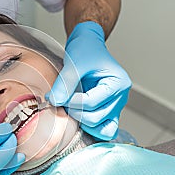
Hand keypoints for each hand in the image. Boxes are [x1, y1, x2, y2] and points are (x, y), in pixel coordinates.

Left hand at [46, 21, 130, 139]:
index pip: (92, 102)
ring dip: (81, 121)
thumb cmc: (86, 49)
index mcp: (118, 83)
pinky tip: (77, 117)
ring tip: (69, 107)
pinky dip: (89, 128)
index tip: (59, 96)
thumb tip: (54, 101)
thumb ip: (65, 83)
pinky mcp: (107, 111)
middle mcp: (120, 97)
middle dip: (75, 112)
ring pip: (99, 127)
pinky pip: (102, 129)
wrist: (87, 45)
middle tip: (62, 101)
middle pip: (96, 118)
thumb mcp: (75, 63)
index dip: (72, 102)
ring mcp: (115, 106)